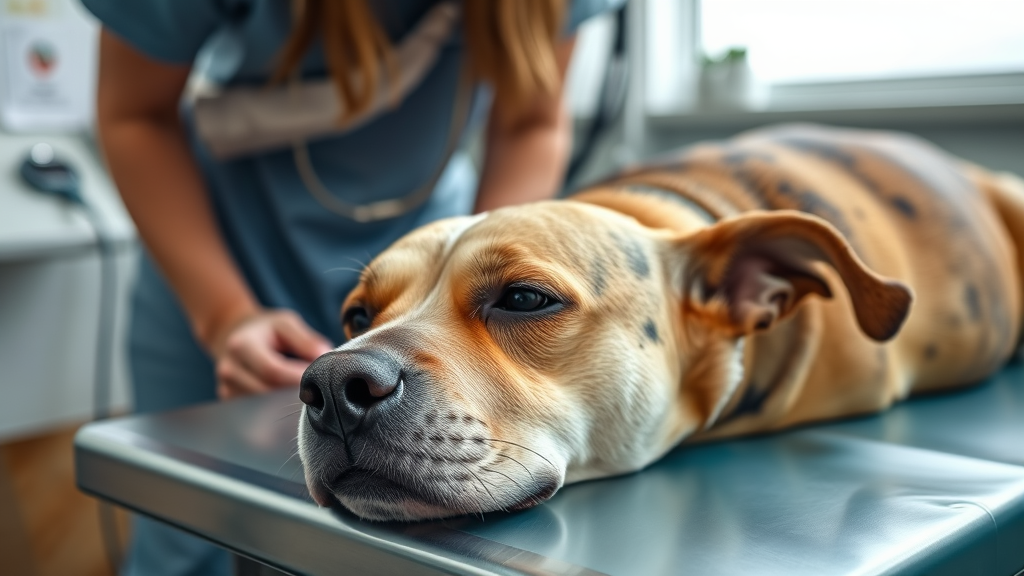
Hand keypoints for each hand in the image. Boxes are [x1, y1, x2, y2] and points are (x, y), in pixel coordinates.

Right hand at [212, 309, 332, 399]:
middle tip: (317, 389)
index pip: (273, 371)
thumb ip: (305, 339)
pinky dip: (275, 410)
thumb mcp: (285, 323)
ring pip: (263, 407)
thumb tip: (324, 355)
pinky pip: (256, 414)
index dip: (298, 378)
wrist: (233, 335)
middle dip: (295, 393)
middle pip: (268, 392)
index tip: (319, 378)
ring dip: (287, 403)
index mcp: (242, 345)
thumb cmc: (266, 330)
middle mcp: (229, 369)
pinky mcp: (230, 401)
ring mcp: (227, 388)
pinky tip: (288, 402)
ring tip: (304, 393)